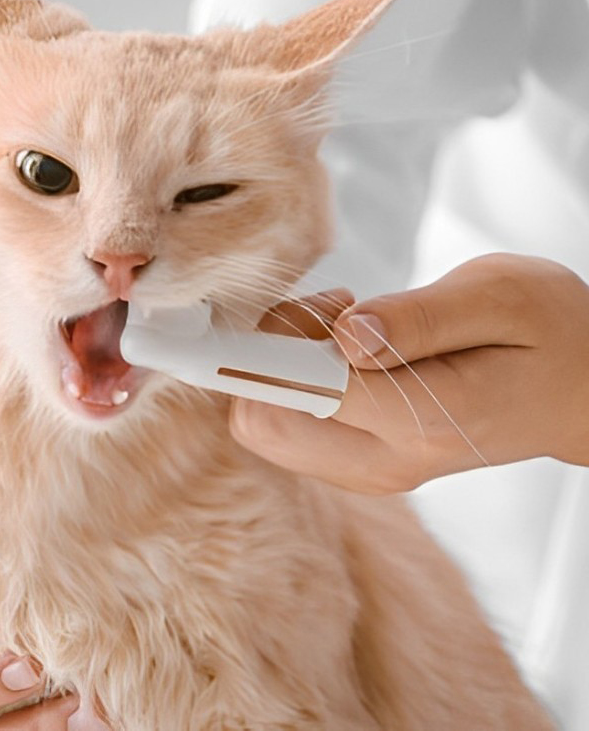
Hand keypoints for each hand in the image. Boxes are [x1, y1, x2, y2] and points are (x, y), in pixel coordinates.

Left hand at [230, 254, 588, 492]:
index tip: (216, 321)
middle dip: (268, 351)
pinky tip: (356, 345)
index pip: (296, 393)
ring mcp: (371, 470)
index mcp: (419, 417)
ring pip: (269, 424)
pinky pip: (293, 425)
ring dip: (285, 361)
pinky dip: (298, 378)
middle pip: (262, 419)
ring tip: (356, 322)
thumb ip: (416, 319)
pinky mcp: (363, 463)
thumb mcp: (499, 297)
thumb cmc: (550, 332)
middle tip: (336, 308)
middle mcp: (385, 460)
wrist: (583, 391)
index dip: (245, 353)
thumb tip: (342, 336)